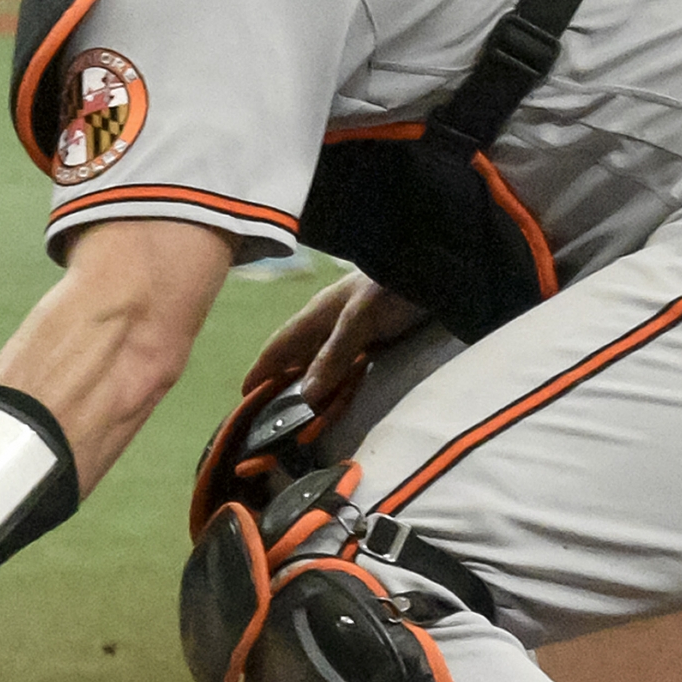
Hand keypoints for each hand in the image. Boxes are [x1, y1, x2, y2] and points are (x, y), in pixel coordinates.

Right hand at [239, 269, 427, 408]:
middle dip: (282, 380)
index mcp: (317, 313)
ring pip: (322, 361)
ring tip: (301, 409)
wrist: (436, 269)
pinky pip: (347, 364)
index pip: (280, 345)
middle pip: (298, 356)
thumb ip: (334, 355)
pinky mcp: (376, 335)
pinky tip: (339, 390)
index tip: (245, 395)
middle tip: (270, 412)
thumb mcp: (360, 319)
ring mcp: (354, 329)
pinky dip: (337, 381)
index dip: (262, 369)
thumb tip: (304, 396)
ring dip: (310, 384)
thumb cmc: (392, 286)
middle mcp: (331, 322)